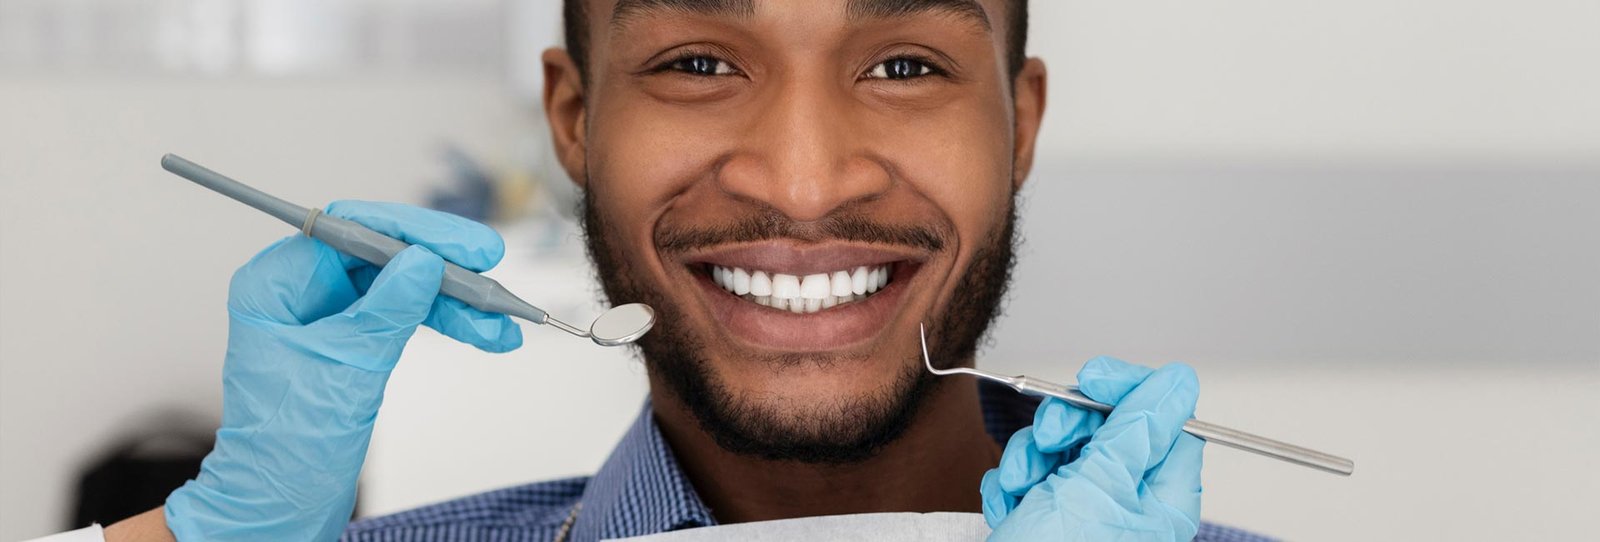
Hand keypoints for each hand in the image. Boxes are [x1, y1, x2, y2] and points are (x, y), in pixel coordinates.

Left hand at [163, 201, 521, 540]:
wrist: (279, 506)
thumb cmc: (286, 449)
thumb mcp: (345, 369)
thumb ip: (386, 310)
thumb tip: (423, 260)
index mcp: (277, 284)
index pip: (351, 230)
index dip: (412, 232)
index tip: (464, 247)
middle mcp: (301, 291)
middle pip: (384, 254)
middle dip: (443, 267)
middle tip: (491, 270)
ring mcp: (328, 315)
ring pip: (404, 286)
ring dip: (455, 301)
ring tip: (501, 321)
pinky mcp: (353, 340)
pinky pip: (407, 316)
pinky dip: (445, 323)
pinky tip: (484, 332)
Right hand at [982, 358, 1203, 541]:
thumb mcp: (1097, 488)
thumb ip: (1136, 430)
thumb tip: (1177, 383)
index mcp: (1162, 501)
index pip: (1167, 421)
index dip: (1130, 390)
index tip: (1091, 376)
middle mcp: (1129, 505)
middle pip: (1110, 428)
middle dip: (1068, 425)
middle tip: (1051, 437)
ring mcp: (1086, 512)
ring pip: (1064, 448)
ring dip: (1031, 456)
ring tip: (1019, 486)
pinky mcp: (1048, 518)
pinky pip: (1032, 476)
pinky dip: (1013, 485)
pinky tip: (1007, 508)